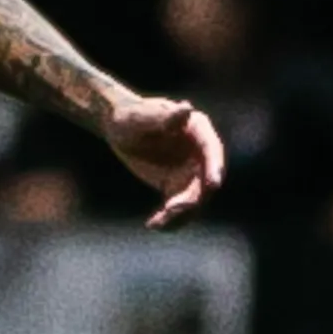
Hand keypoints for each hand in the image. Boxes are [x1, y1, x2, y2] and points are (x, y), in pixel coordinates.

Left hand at [101, 95, 225, 229]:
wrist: (118, 128)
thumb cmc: (131, 115)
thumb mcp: (143, 116)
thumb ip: (164, 116)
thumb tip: (186, 108)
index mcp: (198, 130)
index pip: (212, 150)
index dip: (214, 167)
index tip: (213, 184)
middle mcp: (200, 153)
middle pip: (204, 182)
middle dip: (191, 199)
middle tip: (171, 209)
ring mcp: (190, 172)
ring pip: (193, 200)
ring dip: (179, 215)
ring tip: (157, 223)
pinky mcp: (176, 186)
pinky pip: (178, 207)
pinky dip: (169, 219)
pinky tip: (153, 225)